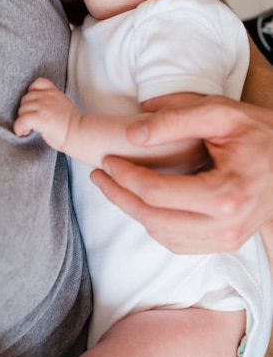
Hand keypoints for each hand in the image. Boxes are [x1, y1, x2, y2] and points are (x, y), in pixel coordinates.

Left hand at [13, 77, 80, 150]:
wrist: (80, 134)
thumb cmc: (72, 125)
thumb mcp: (63, 105)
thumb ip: (52, 101)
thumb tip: (38, 107)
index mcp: (54, 93)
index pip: (38, 83)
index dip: (31, 92)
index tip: (33, 105)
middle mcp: (48, 97)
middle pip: (26, 99)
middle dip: (25, 110)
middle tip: (29, 122)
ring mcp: (44, 107)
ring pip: (22, 109)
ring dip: (22, 120)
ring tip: (27, 129)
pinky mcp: (41, 119)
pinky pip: (22, 120)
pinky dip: (19, 127)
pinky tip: (23, 132)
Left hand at [91, 96, 272, 253]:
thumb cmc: (257, 132)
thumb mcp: (219, 112)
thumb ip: (174, 118)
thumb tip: (132, 133)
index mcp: (225, 194)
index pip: (155, 192)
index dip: (123, 177)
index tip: (106, 160)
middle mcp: (226, 226)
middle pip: (153, 220)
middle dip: (118, 197)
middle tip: (99, 176)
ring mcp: (227, 240)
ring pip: (163, 236)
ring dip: (133, 212)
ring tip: (115, 187)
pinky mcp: (226, 243)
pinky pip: (178, 243)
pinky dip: (154, 224)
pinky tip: (143, 202)